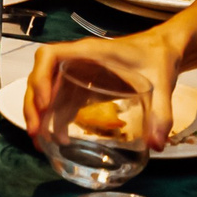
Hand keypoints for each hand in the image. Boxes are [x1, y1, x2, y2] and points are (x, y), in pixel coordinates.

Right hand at [22, 32, 184, 151]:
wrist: (163, 51)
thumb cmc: (158, 60)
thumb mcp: (161, 85)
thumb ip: (160, 113)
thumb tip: (156, 145)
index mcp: (90, 53)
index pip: (50, 56)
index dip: (40, 78)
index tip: (44, 104)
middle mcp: (77, 61)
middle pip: (41, 76)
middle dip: (33, 104)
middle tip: (35, 133)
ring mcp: (78, 72)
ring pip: (47, 89)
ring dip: (40, 114)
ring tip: (40, 142)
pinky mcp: (84, 85)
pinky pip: (61, 99)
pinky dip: (55, 118)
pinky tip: (59, 138)